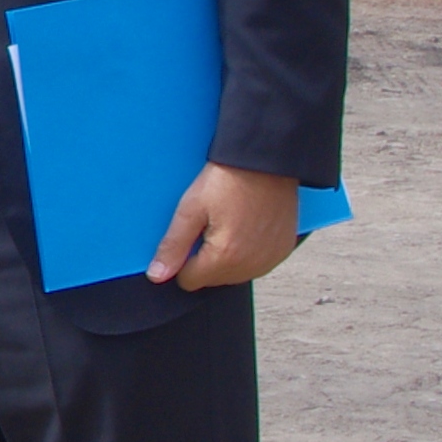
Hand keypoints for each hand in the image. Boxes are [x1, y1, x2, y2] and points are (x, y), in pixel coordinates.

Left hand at [148, 163, 299, 288]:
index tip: (190, 234)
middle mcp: (251, 265)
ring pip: (234, 274)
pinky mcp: (283, 250)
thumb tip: (157, 276)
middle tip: (211, 224)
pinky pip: (257, 264)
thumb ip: (173, 246)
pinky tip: (247, 227)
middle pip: (212, 279)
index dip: (182, 260)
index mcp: (225, 257)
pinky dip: (248, 253)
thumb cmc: (226, 180)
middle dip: (205, 258)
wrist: (266, 160)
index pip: (189, 281)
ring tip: (229, 223)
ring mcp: (270, 259)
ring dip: (227, 257)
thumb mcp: (190, 209)